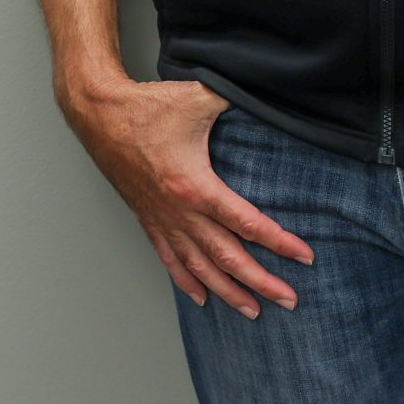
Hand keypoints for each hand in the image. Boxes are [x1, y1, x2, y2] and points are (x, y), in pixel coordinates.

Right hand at [58, 75, 312, 317]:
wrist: (98, 113)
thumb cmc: (145, 106)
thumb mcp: (198, 97)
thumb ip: (235, 99)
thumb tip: (267, 93)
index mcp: (194, 185)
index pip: (246, 223)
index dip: (279, 242)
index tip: (305, 256)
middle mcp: (178, 211)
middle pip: (227, 257)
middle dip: (261, 281)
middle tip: (289, 300)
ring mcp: (161, 219)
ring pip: (199, 267)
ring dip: (228, 291)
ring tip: (252, 310)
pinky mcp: (148, 218)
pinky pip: (170, 259)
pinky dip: (187, 281)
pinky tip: (202, 298)